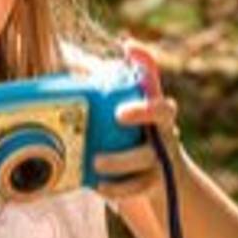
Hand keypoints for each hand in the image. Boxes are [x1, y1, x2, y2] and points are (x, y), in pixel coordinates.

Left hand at [95, 38, 181, 201]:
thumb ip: (101, 86)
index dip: (144, 61)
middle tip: (119, 114)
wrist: (158, 181)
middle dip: (144, 111)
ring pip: (148, 156)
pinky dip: (117, 189)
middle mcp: (163, 128)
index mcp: (152, 107)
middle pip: (164, 112)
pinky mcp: (154, 184)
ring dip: (121, 160)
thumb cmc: (129, 139)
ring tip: (96, 162)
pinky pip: (138, 187)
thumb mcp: (118, 112)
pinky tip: (99, 186)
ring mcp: (162, 156)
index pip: (153, 78)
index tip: (128, 49)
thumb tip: (73, 59)